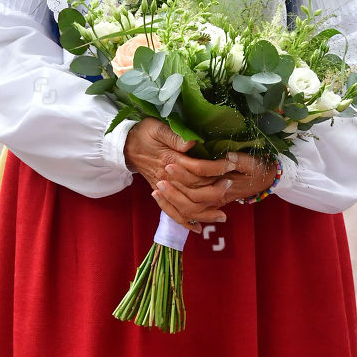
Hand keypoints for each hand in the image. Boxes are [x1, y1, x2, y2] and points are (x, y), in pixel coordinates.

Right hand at [124, 118, 237, 232]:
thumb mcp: (157, 128)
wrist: (126, 147)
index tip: (231, 164)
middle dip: (215, 192)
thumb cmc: (144, 134)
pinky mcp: (162, 195)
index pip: (198, 169)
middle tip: (231, 185)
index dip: (216, 168)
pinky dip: (185, 222)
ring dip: (205, 213)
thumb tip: (192, 143)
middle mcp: (168, 180)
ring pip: (187, 207)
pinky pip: (173, 213)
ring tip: (223, 215)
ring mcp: (165, 190)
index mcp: (170, 161)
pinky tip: (198, 228)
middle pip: (195, 193)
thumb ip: (174, 136)